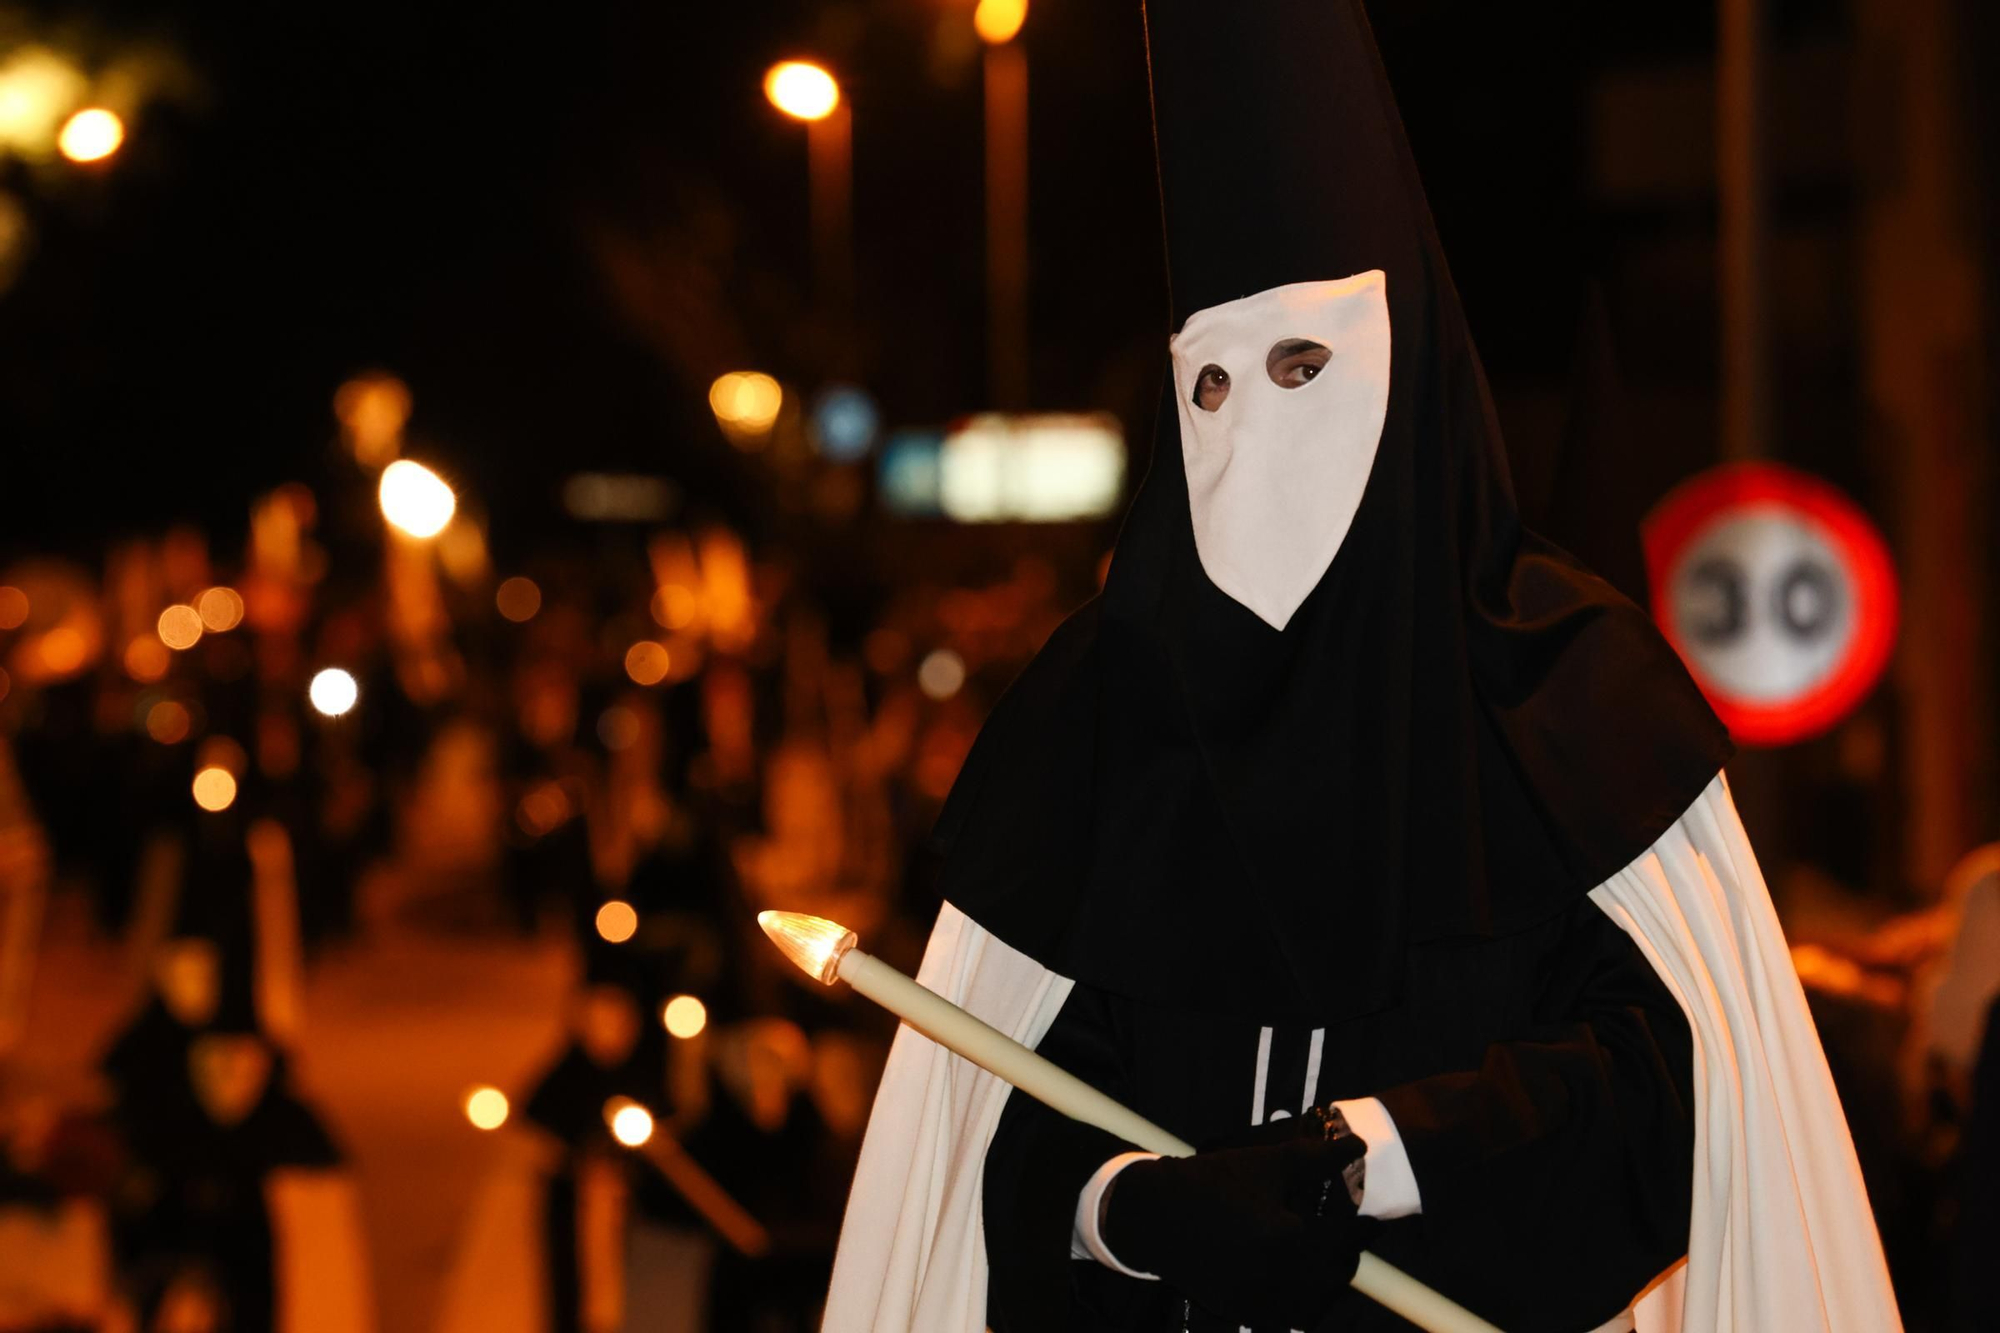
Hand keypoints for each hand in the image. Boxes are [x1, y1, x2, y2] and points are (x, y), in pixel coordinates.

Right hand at [1100, 1134, 1371, 1328]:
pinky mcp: (1244, 1313)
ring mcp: (1260, 1301)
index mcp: (1286, 1238)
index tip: (1373, 1222)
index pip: (1345, 1239)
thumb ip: (1316, 1158)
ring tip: (1329, 1262)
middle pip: (1334, 1274)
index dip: (1364, 1230)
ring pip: (1315, 1303)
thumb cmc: (1211, 1184)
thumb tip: (1358, 1145)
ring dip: (1328, 1283)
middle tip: (1351, 1239)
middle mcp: (1277, 1277)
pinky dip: (1302, 1304)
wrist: (1155, 1218)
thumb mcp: (1264, 1164)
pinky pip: (1287, 1317)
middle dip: (1348, 1255)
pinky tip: (1300, 1283)